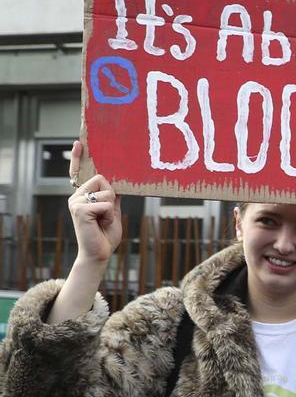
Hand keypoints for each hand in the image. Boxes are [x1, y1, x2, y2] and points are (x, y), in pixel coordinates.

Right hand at [67, 141, 122, 263]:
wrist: (98, 253)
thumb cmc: (105, 234)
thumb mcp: (113, 211)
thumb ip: (113, 196)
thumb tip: (118, 182)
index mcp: (82, 195)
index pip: (79, 174)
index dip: (79, 158)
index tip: (79, 143)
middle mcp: (76, 196)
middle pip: (102, 179)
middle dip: (112, 195)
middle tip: (107, 214)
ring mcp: (75, 202)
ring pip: (107, 192)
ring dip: (112, 208)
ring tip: (104, 221)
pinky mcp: (79, 210)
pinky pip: (106, 204)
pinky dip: (110, 214)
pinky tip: (101, 224)